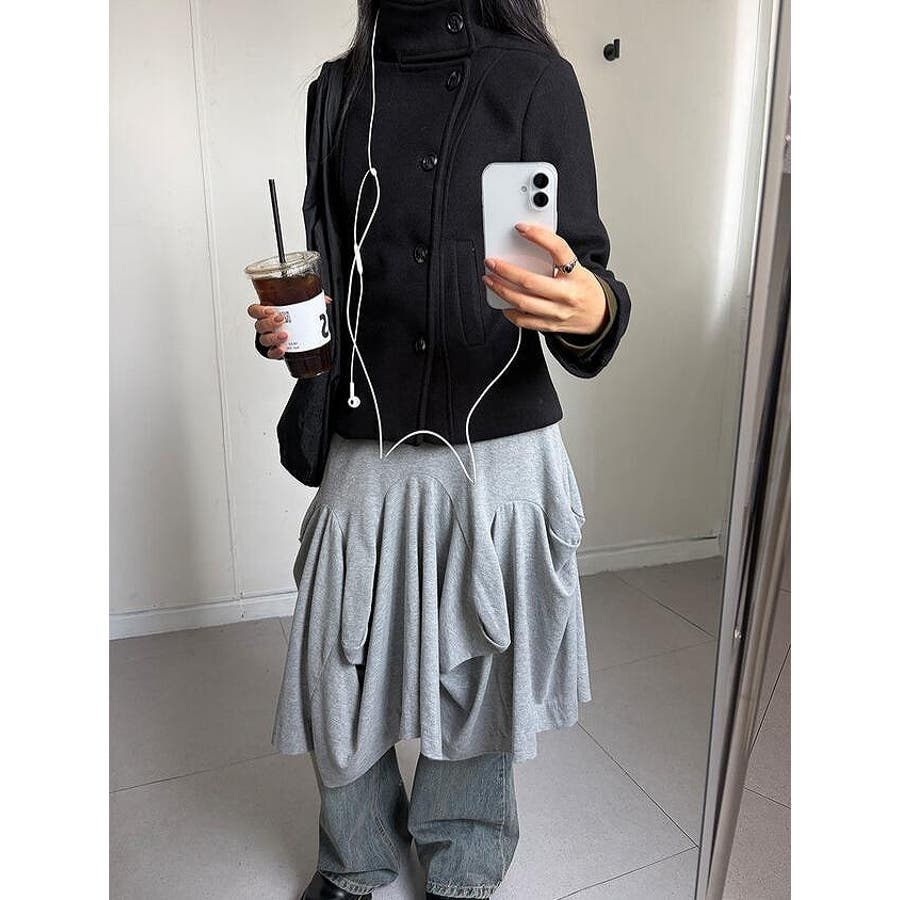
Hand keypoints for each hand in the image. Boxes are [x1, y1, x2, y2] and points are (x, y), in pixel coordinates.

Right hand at [247, 296, 331, 358]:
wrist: (296, 338)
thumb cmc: (292, 319)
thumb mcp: (298, 306)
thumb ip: (310, 301)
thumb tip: (327, 300)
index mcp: (267, 314)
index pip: (254, 311)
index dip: (259, 310)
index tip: (270, 310)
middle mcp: (265, 327)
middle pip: (259, 325)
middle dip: (269, 322)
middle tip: (281, 320)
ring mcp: (269, 339)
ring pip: (264, 339)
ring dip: (273, 337)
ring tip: (285, 335)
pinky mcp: (274, 351)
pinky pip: (270, 353)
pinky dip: (276, 352)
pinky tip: (283, 349)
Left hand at [482, 223, 608, 335]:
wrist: (601, 316)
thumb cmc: (584, 289)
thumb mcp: (578, 269)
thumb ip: (557, 260)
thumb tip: (528, 243)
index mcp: (576, 274)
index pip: (558, 249)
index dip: (538, 236)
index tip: (521, 228)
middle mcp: (567, 294)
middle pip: (530, 282)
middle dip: (505, 270)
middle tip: (491, 262)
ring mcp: (558, 313)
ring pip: (522, 302)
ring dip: (501, 290)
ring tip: (490, 280)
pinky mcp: (550, 326)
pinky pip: (524, 320)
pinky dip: (510, 311)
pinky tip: (503, 302)